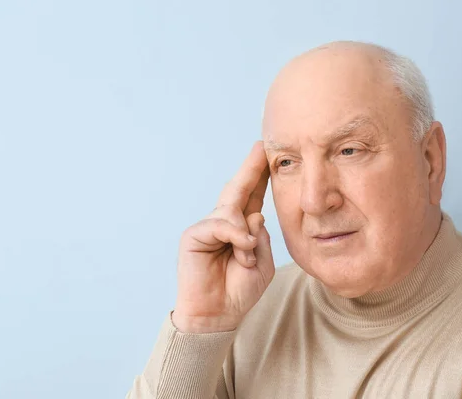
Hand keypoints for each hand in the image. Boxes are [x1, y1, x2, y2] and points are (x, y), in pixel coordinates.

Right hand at [172, 141, 274, 332]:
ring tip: (247, 258)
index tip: (268, 156)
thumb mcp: (263, 262)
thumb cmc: (239, 289)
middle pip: (238, 190)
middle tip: (260, 148)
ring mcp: (208, 227)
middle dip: (250, 169)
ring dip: (245, 235)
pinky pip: (220, 224)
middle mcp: (225, 223)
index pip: (253, 197)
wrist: (218, 314)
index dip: (260, 177)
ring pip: (232, 211)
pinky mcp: (194, 234)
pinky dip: (234, 236)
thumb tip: (254, 214)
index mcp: (242, 228)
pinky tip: (241, 251)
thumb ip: (262, 237)